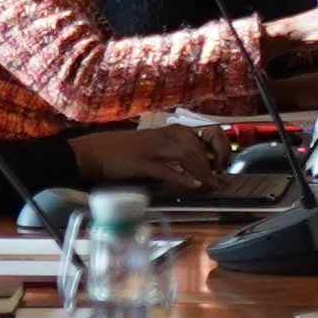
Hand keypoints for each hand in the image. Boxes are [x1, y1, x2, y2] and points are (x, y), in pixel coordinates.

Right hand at [75, 122, 235, 188]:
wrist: (93, 152)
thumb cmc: (121, 149)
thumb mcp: (151, 144)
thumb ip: (171, 150)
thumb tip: (194, 164)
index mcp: (168, 130)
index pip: (204, 132)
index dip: (219, 146)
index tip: (224, 163)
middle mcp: (163, 135)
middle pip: (198, 146)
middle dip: (213, 163)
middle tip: (218, 180)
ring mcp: (153, 148)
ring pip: (186, 155)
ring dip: (202, 171)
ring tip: (210, 185)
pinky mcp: (142, 163)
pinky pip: (167, 170)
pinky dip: (183, 178)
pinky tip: (194, 186)